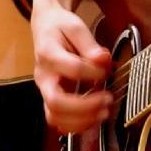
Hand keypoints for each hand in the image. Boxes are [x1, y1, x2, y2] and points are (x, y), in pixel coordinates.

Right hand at [31, 2, 114, 134]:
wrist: (45, 27)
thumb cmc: (60, 27)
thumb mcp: (76, 26)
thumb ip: (90, 45)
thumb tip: (102, 60)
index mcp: (48, 54)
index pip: (71, 68)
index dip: (93, 71)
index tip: (106, 68)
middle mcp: (43, 77)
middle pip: (56, 102)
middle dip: (84, 107)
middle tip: (107, 99)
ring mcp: (45, 90)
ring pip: (55, 116)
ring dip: (81, 120)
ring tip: (104, 112)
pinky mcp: (51, 99)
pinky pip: (59, 120)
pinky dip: (77, 124)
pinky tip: (94, 116)